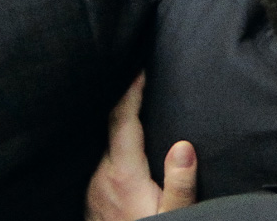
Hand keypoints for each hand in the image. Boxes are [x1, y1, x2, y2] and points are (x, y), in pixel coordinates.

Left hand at [86, 75, 197, 220]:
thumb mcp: (174, 215)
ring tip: (138, 111)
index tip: (140, 69)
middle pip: (111, 129)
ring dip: (121, 130)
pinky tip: (128, 151)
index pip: (121, 119)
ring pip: (106, 148)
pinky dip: (117, 151)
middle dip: (126, 105)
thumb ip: (181, 184)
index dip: (130, 91)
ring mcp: (93, 189)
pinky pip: (103, 165)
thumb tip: (184, 147)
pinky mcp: (92, 200)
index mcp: (122, 173)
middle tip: (141, 82)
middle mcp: (101, 176)